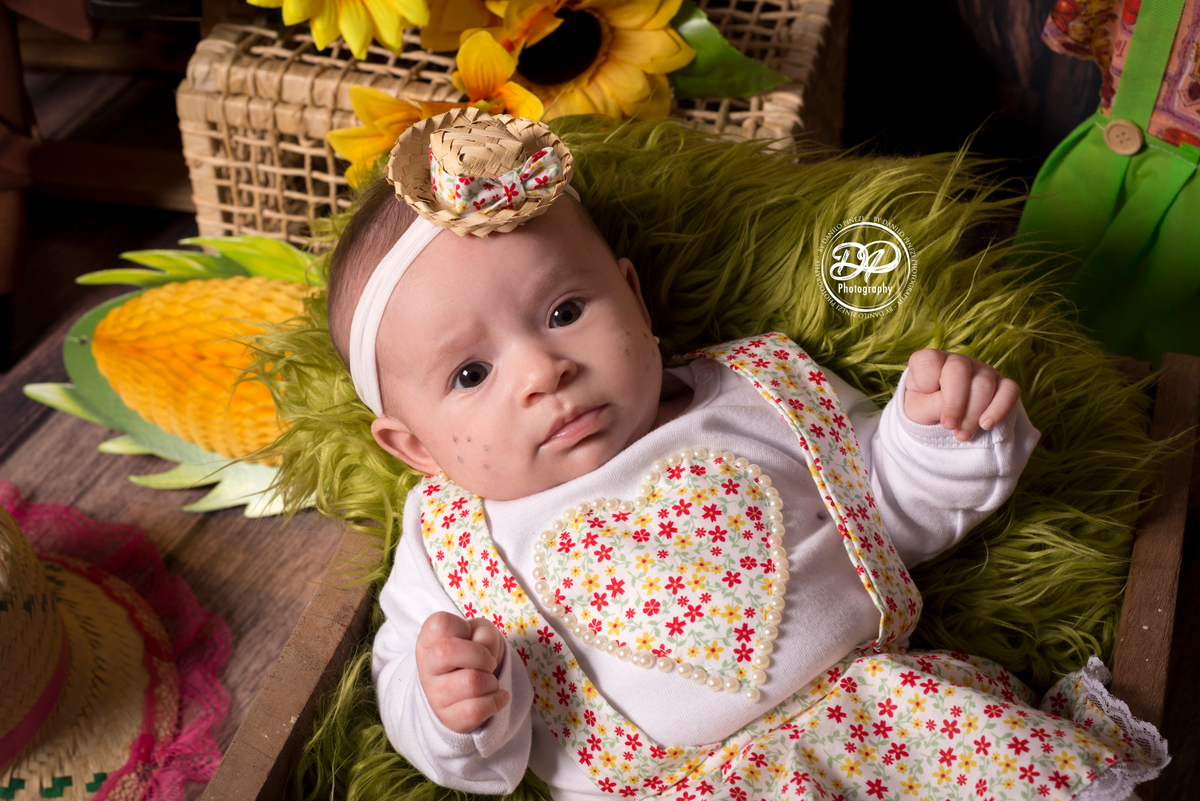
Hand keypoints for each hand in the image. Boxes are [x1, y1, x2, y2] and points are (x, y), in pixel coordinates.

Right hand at [416, 612, 510, 733]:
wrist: (465, 690)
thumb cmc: (472, 652)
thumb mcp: (478, 632)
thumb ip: (483, 633)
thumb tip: (486, 656)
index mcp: (429, 640)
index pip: (440, 623)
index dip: (463, 627)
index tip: (469, 637)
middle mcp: (427, 667)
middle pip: (448, 651)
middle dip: (481, 655)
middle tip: (488, 662)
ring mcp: (435, 695)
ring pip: (471, 682)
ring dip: (491, 680)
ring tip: (489, 680)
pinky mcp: (449, 718)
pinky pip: (476, 710)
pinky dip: (496, 701)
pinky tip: (498, 696)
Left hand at [903, 349, 1020, 440]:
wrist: (943, 420)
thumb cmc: (926, 409)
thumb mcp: (917, 410)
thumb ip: (930, 405)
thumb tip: (953, 412)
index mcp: (930, 361)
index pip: (928, 361)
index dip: (926, 384)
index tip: (925, 406)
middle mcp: (957, 360)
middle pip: (959, 370)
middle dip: (954, 404)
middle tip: (949, 427)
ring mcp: (982, 370)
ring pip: (983, 384)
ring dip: (972, 415)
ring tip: (962, 434)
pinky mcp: (1002, 383)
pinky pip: (1010, 390)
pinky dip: (999, 410)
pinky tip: (986, 425)